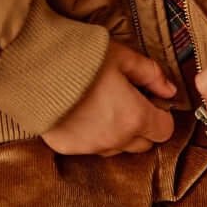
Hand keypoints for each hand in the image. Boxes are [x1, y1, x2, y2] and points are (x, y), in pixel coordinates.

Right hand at [42, 39, 177, 156]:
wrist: (37, 68)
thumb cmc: (82, 59)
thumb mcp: (123, 57)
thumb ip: (151, 74)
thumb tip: (170, 90)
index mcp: (135, 117)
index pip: (165, 130)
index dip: (161, 115)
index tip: (150, 101)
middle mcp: (116, 139)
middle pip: (143, 144)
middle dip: (141, 125)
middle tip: (128, 101)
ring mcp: (91, 147)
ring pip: (117, 148)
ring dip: (117, 133)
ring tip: (103, 106)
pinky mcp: (69, 149)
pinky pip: (90, 148)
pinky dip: (92, 135)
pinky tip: (82, 113)